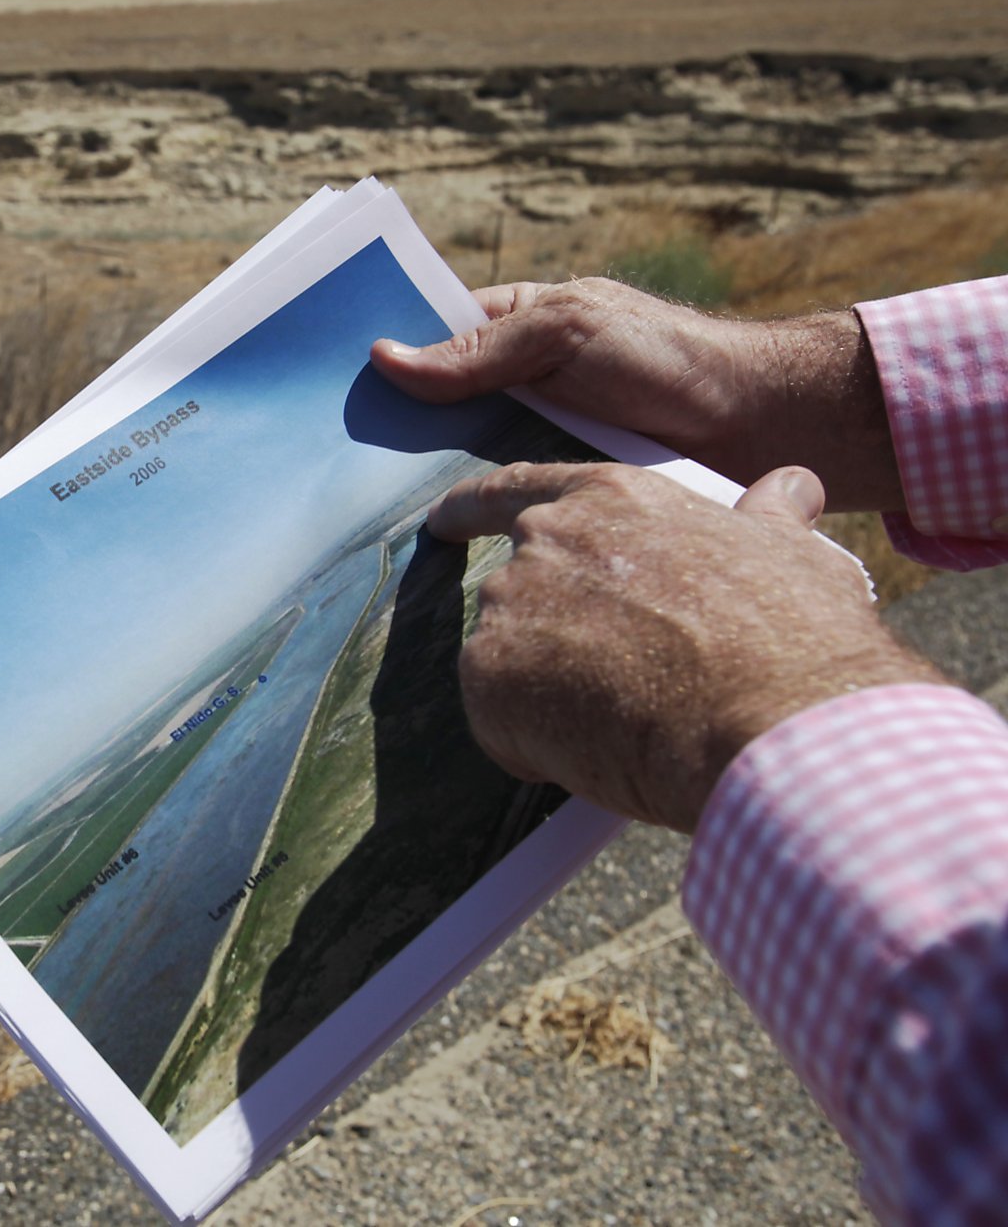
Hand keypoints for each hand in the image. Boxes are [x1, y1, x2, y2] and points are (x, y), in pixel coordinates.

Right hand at [371, 278, 904, 512]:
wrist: (751, 428)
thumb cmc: (663, 357)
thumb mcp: (563, 334)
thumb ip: (477, 351)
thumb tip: (384, 358)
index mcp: (512, 326)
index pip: (428, 337)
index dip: (382, 357)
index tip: (321, 385)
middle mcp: (513, 383)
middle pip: (432, 404)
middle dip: (387, 424)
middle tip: (322, 455)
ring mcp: (529, 438)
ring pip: (455, 456)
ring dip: (417, 474)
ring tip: (350, 501)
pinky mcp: (551, 489)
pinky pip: (493, 496)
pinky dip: (461, 510)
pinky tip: (414, 532)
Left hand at [429, 461, 945, 831]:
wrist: (774, 722)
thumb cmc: (796, 641)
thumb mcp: (792, 555)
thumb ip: (767, 520)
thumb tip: (791, 487)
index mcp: (609, 499)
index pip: (514, 490)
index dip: (472, 509)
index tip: (442, 522)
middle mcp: (543, 540)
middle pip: (516, 591)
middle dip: (549, 636)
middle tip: (618, 681)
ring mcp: (509, 607)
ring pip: (510, 663)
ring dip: (551, 695)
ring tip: (638, 720)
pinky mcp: (488, 678)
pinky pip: (500, 722)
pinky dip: (536, 747)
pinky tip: (606, 750)